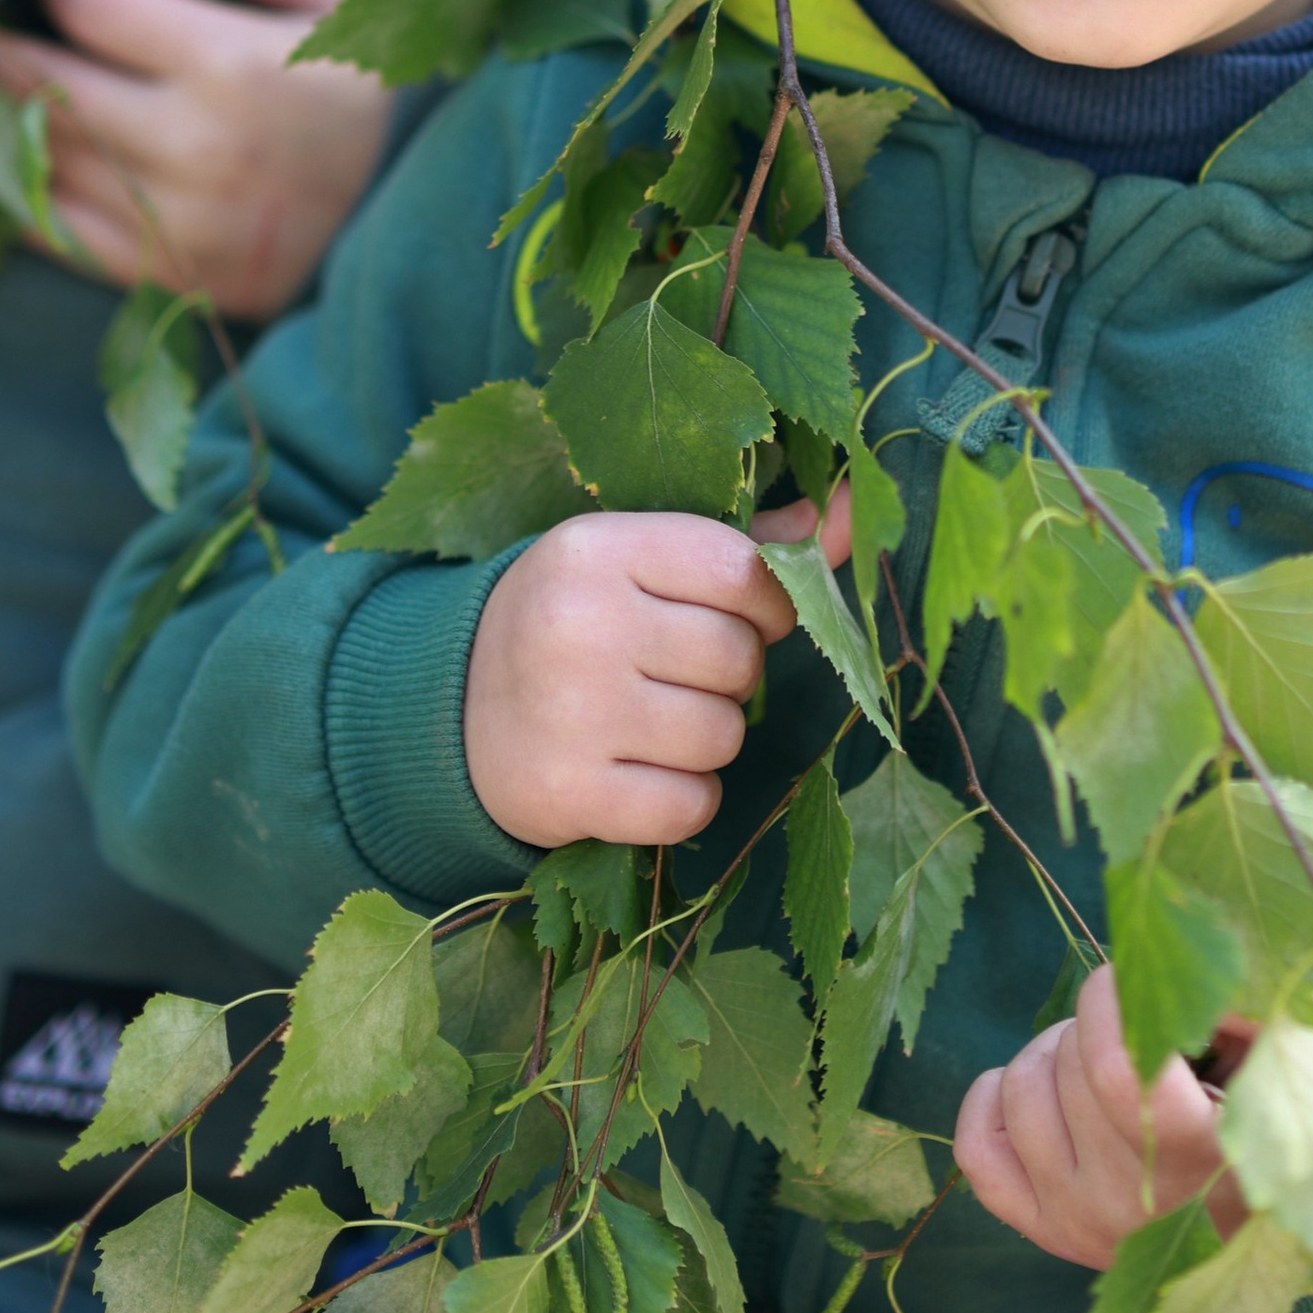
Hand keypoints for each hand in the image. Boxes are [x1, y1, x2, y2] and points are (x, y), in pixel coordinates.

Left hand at [0, 0, 385, 315]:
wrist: (436, 215)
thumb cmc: (387, 85)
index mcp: (233, 63)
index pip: (93, 4)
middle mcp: (193, 147)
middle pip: (42, 85)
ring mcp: (177, 223)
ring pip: (42, 161)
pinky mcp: (172, 279)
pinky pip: (64, 236)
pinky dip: (26, 194)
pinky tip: (13, 160)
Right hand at [466, 487, 855, 849]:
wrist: (451, 706)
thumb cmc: (577, 618)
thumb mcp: (640, 559)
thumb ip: (751, 544)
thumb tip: (861, 507)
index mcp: (600, 547)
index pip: (743, 572)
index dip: (762, 605)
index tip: (731, 615)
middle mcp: (582, 622)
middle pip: (739, 659)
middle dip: (730, 675)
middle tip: (676, 673)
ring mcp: (571, 712)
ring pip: (722, 737)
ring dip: (707, 740)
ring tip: (652, 721)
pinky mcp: (567, 792)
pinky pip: (690, 806)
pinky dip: (682, 800)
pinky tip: (639, 773)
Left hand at [955, 966, 1312, 1269]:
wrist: (1263, 1226)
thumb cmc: (1277, 1118)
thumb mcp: (1292, 1053)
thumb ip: (1249, 1002)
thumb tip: (1185, 974)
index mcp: (1206, 1159)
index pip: (1117, 1067)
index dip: (1109, 1000)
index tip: (1130, 977)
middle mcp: (1137, 1206)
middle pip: (1071, 1068)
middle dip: (1091, 1017)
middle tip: (1128, 1022)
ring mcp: (1084, 1225)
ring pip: (1021, 1094)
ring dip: (1049, 1050)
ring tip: (1094, 1057)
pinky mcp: (1048, 1233)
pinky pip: (979, 1150)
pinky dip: (991, 1098)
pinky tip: (1033, 1086)